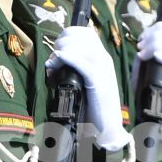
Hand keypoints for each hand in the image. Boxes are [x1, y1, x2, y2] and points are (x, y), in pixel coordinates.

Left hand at [48, 27, 128, 151]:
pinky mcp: (98, 81)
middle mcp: (104, 59)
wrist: (108, 128)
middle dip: (61, 43)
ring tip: (52, 65)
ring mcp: (102, 69)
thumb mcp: (85, 82)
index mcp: (102, 58)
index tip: (57, 47)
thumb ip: (77, 69)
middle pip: (81, 36)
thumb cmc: (94, 108)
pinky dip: (67, 58)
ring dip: (61, 51)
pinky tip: (58, 60)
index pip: (85, 32)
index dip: (68, 34)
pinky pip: (81, 63)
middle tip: (53, 59)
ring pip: (80, 47)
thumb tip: (58, 59)